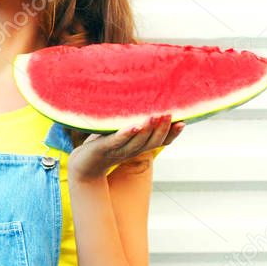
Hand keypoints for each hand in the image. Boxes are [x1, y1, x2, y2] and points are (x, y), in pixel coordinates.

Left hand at [68, 114, 184, 183]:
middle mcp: (132, 150)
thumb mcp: (121, 133)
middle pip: (153, 142)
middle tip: (170, 114)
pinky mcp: (104, 148)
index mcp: (139, 146)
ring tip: (155, 116)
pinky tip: (134, 125)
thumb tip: (144, 102)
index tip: (184, 122)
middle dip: (163, 128)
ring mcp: (119, 150)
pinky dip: (127, 133)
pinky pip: (118, 141)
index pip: (161, 142)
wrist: (82, 164)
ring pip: (138, 142)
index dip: (172, 134)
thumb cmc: (102, 145)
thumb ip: (133, 123)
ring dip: (148, 129)